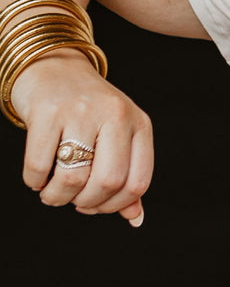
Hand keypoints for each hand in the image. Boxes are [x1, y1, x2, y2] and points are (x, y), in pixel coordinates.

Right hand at [11, 50, 151, 226]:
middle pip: (108, 182)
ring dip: (57, 197)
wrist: (54, 68)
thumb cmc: (89, 110)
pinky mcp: (47, 111)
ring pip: (73, 178)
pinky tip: (36, 177)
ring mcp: (81, 110)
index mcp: (139, 124)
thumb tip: (135, 219)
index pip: (138, 182)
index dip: (114, 206)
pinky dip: (34, 181)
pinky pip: (39, 165)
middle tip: (71, 200)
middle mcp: (115, 114)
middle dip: (86, 203)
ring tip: (51, 192)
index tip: (94, 204)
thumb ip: (127, 176)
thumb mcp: (118, 136)